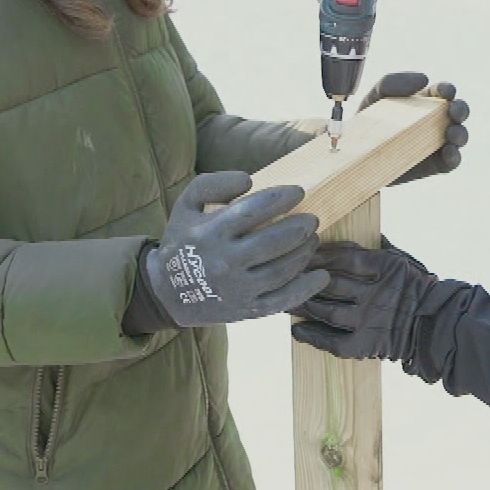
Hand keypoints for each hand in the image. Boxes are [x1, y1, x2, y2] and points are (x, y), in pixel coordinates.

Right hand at [123, 172, 326, 333]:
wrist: (168, 292)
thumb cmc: (184, 241)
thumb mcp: (186, 206)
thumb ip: (213, 185)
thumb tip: (248, 179)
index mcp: (211, 233)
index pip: (253, 210)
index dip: (281, 198)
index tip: (299, 192)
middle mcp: (225, 262)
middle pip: (273, 242)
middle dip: (300, 228)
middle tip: (312, 219)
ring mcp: (238, 289)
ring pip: (281, 270)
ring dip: (303, 253)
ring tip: (312, 239)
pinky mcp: (247, 310)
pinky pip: (281, 301)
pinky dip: (305, 289)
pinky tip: (321, 275)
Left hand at [291, 239, 436, 360]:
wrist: (437, 325)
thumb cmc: (420, 289)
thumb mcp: (405, 261)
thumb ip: (382, 248)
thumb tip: (367, 233)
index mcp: (385, 267)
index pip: (344, 256)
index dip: (319, 254)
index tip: (300, 251)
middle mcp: (374, 293)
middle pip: (329, 283)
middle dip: (302, 278)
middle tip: (280, 273)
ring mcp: (368, 320)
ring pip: (326, 310)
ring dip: (302, 305)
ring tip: (283, 300)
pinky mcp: (366, 344)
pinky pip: (333, 342)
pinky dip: (313, 337)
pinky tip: (297, 331)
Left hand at [361, 72, 468, 183]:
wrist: (360, 152)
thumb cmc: (371, 119)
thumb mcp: (375, 96)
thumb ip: (393, 81)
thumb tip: (424, 79)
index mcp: (426, 100)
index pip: (443, 91)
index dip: (448, 89)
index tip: (446, 92)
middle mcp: (437, 120)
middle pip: (459, 111)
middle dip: (461, 110)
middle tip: (453, 112)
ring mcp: (439, 142)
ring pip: (460, 136)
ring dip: (460, 133)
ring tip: (450, 133)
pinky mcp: (436, 164)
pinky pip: (452, 161)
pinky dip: (454, 157)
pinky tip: (448, 152)